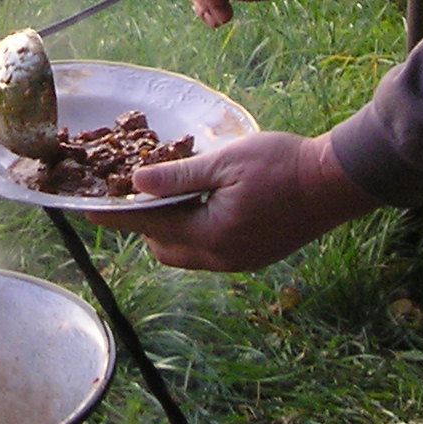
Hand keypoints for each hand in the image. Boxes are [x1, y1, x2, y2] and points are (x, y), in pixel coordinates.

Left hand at [88, 131, 379, 270]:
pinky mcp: (253, 258)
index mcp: (210, 234)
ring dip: (171, 229)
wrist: (335, 184)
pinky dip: (195, 232)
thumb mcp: (226, 162)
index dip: (116, 215)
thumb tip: (137, 181)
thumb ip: (179, 175)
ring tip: (170, 195)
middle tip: (135, 192)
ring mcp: (238, 262)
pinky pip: (209, 252)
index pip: (148, 226)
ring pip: (186, 253)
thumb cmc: (283, 165)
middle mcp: (220, 257)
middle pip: (164, 248)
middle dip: (144, 224)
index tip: (87, 208)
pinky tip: (202, 205)